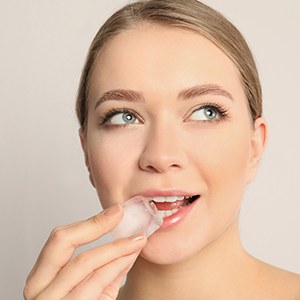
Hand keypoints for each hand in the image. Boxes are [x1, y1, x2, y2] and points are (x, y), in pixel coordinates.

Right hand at [24, 204, 146, 299]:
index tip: (115, 211)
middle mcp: (40, 290)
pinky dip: (115, 267)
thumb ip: (108, 265)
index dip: (90, 222)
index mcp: (42, 278)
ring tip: (137, 239)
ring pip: (85, 263)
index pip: (60, 239)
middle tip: (122, 216)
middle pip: (64, 243)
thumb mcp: (93, 286)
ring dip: (115, 247)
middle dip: (97, 226)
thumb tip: (127, 238)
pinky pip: (96, 284)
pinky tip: (129, 258)